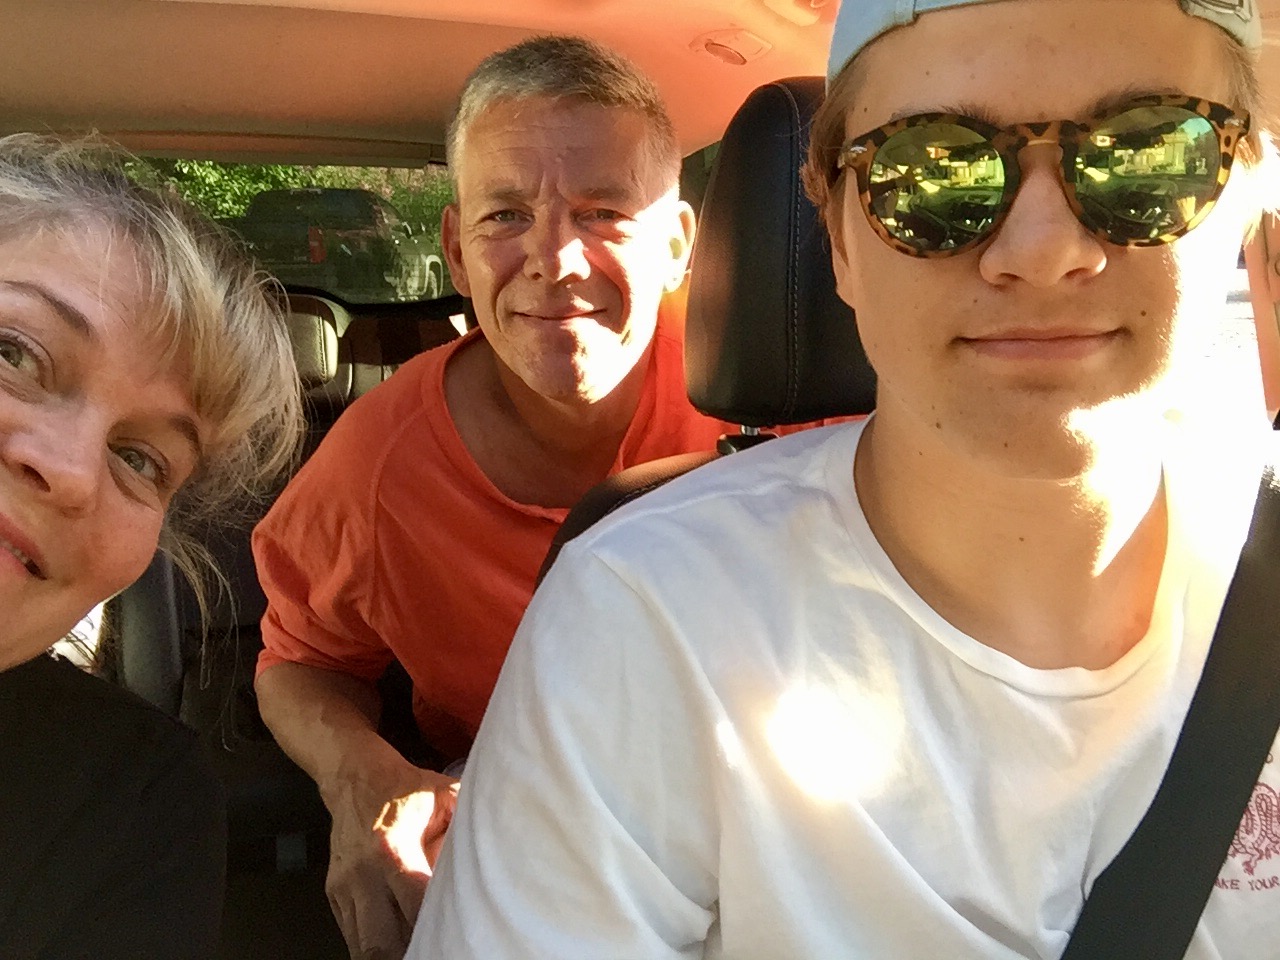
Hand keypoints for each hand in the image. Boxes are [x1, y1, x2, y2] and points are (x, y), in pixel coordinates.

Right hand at [322, 757, 460, 959]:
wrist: (356, 777)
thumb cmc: (406, 788)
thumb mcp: (446, 795)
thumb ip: (465, 828)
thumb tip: (491, 859)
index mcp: (392, 849)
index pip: (415, 906)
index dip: (436, 927)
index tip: (457, 934)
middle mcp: (363, 874)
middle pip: (382, 940)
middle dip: (410, 952)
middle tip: (438, 950)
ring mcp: (344, 887)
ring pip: (363, 945)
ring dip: (391, 953)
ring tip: (418, 951)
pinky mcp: (334, 894)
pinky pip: (351, 935)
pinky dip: (374, 946)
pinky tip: (397, 945)